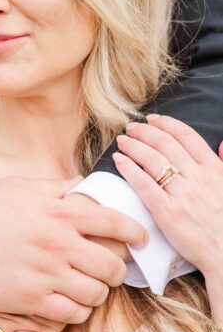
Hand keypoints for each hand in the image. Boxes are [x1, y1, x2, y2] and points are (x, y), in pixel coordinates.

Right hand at [0, 175, 146, 324]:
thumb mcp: (21, 187)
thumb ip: (58, 187)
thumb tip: (84, 183)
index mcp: (59, 211)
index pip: (115, 222)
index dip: (134, 233)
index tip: (139, 239)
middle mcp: (58, 242)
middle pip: (113, 265)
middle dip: (118, 270)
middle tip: (111, 271)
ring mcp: (45, 273)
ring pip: (96, 293)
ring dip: (99, 293)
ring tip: (91, 289)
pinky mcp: (30, 298)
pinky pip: (72, 312)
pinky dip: (78, 310)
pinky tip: (71, 303)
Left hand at [113, 114, 222, 277]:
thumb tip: (222, 143)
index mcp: (213, 169)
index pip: (186, 136)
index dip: (166, 124)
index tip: (152, 119)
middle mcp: (198, 177)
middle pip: (165, 143)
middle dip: (145, 131)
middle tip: (131, 128)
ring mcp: (182, 194)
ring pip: (152, 159)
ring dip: (134, 146)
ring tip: (122, 141)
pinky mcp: (167, 212)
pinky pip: (144, 184)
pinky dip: (129, 168)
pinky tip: (119, 160)